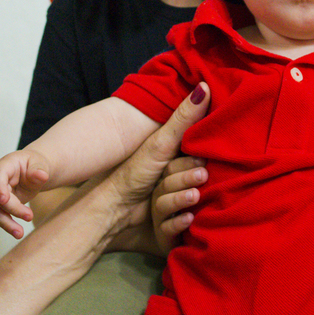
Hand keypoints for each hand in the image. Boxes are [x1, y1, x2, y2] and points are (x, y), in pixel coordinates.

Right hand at [0, 149, 51, 245]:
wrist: (31, 169)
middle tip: (29, 217)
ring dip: (5, 224)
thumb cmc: (34, 164)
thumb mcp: (39, 163)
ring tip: (19, 234)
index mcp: (3, 167)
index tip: (4, 200)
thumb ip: (38, 170)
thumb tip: (42, 176)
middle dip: (12, 210)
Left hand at [102, 82, 210, 231]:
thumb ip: (184, 117)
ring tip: (191, 197)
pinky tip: (184, 220)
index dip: (198, 163)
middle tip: (199, 179)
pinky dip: (178, 223)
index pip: (197, 161)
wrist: (109, 210)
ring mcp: (171, 207)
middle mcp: (175, 182)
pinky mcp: (167, 229)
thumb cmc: (133, 171)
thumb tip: (205, 85)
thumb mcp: (160, 143)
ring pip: (185, 205)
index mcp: (176, 160)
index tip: (203, 164)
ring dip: (184, 200)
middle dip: (191, 182)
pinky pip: (177, 228)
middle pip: (192, 183)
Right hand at [150, 155, 207, 253]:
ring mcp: (160, 217)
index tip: (204, 160)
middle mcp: (161, 197)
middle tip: (203, 174)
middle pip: (166, 183)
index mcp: (169, 183)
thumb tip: (215, 150)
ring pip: (162, 204)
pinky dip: (177, 223)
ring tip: (195, 196)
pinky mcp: (163, 237)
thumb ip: (203, 172)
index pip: (171, 168)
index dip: (186, 162)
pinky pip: (166, 228)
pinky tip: (190, 218)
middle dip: (185, 177)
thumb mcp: (200, 188)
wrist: (190, 244)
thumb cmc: (199, 209)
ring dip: (179, 198)